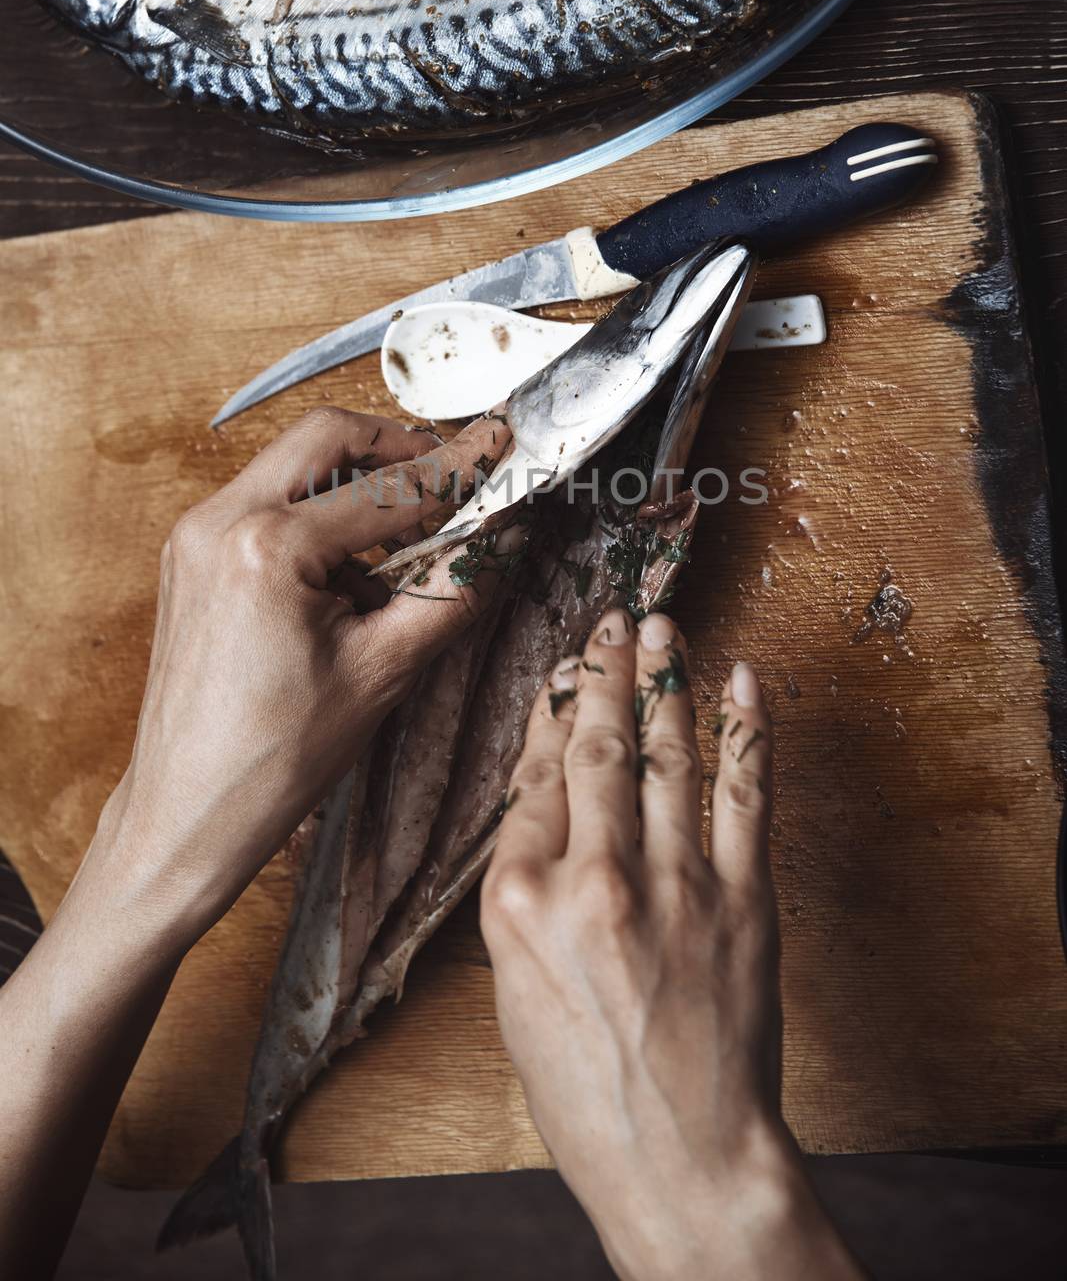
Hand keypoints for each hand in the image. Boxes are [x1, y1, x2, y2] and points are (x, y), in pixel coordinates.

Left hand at [97, 405, 513, 943]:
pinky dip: (318, 517)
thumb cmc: (273, 759)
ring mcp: (194, 535)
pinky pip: (265, 504)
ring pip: (292, 464)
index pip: (387, 488)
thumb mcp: (383, 671)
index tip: (498, 445)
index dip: (456, 467)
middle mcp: (218, 521)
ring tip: (408, 540)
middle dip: (397, 446)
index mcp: (265, 547)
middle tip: (452, 470)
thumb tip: (499, 537)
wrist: (187, 813)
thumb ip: (450, 590)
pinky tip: (354, 576)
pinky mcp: (190, 556)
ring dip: (356, 483)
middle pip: (325, 436)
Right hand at [481, 609, 862, 1280]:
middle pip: (599, 750)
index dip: (552, 716)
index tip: (562, 676)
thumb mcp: (514, 991)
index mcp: (519, 905)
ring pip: (669, 755)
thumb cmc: (585, 1090)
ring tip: (663, 628)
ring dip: (667, 681)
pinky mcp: (744, 900)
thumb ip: (523, 892)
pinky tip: (743, 680)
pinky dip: (748, 729)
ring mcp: (675, 885)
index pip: (535, 780)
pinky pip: (746, 793)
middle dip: (606, 675)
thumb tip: (543, 807)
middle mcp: (592, 881)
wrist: (681, 1156)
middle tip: (612, 621)